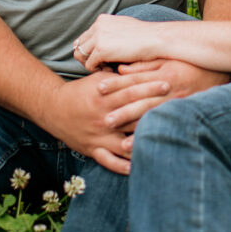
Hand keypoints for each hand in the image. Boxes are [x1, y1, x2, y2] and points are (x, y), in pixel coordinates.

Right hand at [48, 68, 171, 174]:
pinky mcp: (93, 149)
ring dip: (144, 141)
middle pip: (133, 114)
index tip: (168, 82)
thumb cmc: (81, 91)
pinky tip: (140, 167)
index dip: (150, 86)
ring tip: (165, 140)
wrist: (54, 108)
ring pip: (125, 141)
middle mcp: (103, 117)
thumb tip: (140, 65)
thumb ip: (118, 76)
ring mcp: (99, 135)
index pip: (131, 90)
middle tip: (176, 106)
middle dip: (155, 110)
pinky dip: (124, 166)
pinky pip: (110, 161)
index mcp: (104, 96)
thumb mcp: (97, 78)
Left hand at [74, 14, 160, 72]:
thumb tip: (109, 41)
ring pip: (81, 55)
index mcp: (103, 20)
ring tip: (106, 69)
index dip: (92, 50)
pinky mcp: (101, 50)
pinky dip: (98, 71)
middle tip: (102, 66)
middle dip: (87, 58)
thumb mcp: (125, 28)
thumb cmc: (146, 37)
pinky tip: (111, 70)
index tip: (104, 58)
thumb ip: (112, 31)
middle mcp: (97, 26)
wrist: (156, 39)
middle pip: (79, 45)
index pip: (86, 37)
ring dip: (90, 64)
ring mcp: (98, 37)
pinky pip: (89, 65)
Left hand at [95, 58, 228, 134]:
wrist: (220, 73)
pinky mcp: (183, 114)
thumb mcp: (167, 58)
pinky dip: (153, 138)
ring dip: (136, 130)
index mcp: (163, 73)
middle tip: (104, 121)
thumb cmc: (189, 63)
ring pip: (152, 119)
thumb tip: (121, 70)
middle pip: (141, 102)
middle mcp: (169, 91)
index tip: (99, 88)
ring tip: (118, 141)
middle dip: (122, 112)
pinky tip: (142, 148)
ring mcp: (177, 105)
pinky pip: (166, 127)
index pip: (135, 79)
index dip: (116, 83)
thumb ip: (144, 64)